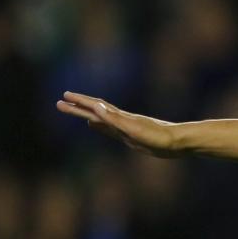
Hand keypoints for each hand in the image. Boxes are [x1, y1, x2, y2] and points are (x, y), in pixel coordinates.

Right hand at [55, 92, 181, 157]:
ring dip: (86, 113)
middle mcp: (121, 120)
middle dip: (77, 107)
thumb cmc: (158, 137)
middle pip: (94, 111)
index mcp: (120, 118)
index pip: (95, 107)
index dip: (80, 102)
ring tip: (74, 110)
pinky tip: (95, 124)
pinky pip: (109, 128)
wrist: (178, 142)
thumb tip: (96, 107)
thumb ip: (115, 119)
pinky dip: (99, 125)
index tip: (64, 96)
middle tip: (59, 102)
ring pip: (100, 118)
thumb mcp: (134, 128)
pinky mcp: (130, 136)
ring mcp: (125, 127)